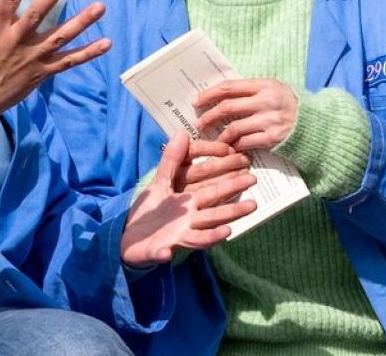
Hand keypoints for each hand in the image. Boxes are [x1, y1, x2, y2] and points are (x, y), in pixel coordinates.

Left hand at [121, 135, 256, 267]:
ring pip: (199, 235)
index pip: (211, 189)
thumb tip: (182, 132)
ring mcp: (176, 236)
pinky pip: (161, 253)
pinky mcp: (158, 250)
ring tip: (229, 231)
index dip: (226, 178)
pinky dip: (163, 253)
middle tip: (254, 202)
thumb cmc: (151, 209)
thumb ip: (171, 160)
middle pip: (213, 212)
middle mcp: (189, 219)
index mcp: (189, 201)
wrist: (131, 236)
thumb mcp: (160, 181)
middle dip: (233, 208)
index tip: (244, 166)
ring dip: (213, 235)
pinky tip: (168, 253)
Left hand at [193, 78, 297, 152]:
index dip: (209, 94)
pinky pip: (246, 142)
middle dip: (209, 116)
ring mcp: (270, 120)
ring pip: (234, 128)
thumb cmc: (287, 104)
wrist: (314, 124)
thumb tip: (218, 94)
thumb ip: (250, 90)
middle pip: (228, 107)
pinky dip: (235, 145)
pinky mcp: (273, 138)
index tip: (197, 101)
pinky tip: (230, 147)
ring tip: (213, 138)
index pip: (229, 87)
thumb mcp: (272, 89)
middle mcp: (267, 101)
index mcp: (264, 85)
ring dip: (220, 135)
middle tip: (199, 123)